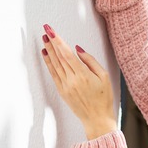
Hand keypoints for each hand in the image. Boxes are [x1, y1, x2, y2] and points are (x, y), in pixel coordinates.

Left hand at [41, 24, 117, 139]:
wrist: (97, 119)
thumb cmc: (104, 98)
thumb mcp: (104, 76)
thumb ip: (90, 61)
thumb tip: (77, 49)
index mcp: (82, 75)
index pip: (66, 54)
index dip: (58, 41)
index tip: (51, 31)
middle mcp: (71, 80)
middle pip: (59, 57)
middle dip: (51, 41)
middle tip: (45, 29)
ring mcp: (65, 86)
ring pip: (54, 64)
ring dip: (48, 50)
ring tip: (44, 39)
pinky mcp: (62, 91)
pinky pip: (53, 74)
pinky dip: (48, 63)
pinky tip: (46, 54)